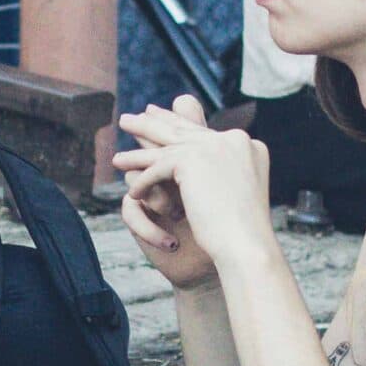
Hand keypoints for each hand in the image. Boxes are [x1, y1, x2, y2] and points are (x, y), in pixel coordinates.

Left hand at [114, 97, 276, 271]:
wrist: (246, 246)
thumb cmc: (242, 232)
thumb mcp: (236, 193)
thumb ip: (221, 171)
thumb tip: (196, 163)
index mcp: (248, 144)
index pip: (204, 132)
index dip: (177, 125)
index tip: (155, 118)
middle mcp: (234, 139)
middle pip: (183, 130)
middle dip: (152, 124)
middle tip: (128, 120)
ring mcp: (214, 146)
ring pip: (166, 146)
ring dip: (138, 155)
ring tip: (116, 160)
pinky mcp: (192, 160)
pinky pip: (158, 168)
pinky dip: (144, 182)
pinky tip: (134, 194)